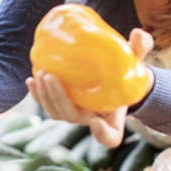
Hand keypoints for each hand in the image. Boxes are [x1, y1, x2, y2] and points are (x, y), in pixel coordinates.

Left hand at [26, 28, 153, 147]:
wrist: (114, 76)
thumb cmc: (125, 71)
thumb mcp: (136, 59)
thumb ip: (140, 48)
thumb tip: (137, 34)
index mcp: (113, 117)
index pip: (111, 137)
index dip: (103, 133)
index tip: (96, 120)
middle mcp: (92, 119)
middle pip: (73, 118)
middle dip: (59, 100)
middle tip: (51, 77)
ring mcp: (75, 113)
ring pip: (56, 113)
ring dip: (45, 97)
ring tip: (40, 74)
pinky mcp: (63, 104)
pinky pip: (47, 104)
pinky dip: (36, 95)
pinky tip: (31, 80)